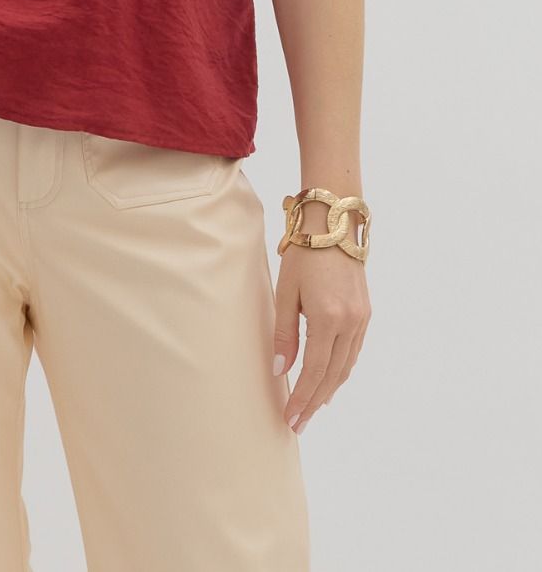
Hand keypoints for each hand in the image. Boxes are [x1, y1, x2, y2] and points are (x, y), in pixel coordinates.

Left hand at [272, 222, 371, 434]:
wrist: (334, 223)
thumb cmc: (304, 252)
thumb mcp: (285, 291)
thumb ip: (284, 333)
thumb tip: (280, 370)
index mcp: (327, 318)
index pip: (314, 371)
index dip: (302, 398)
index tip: (290, 418)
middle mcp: (350, 322)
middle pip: (332, 375)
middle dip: (314, 402)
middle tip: (298, 423)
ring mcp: (362, 318)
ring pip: (346, 366)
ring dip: (329, 389)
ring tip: (312, 407)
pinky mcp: (366, 312)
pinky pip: (354, 351)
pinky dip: (341, 369)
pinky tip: (329, 378)